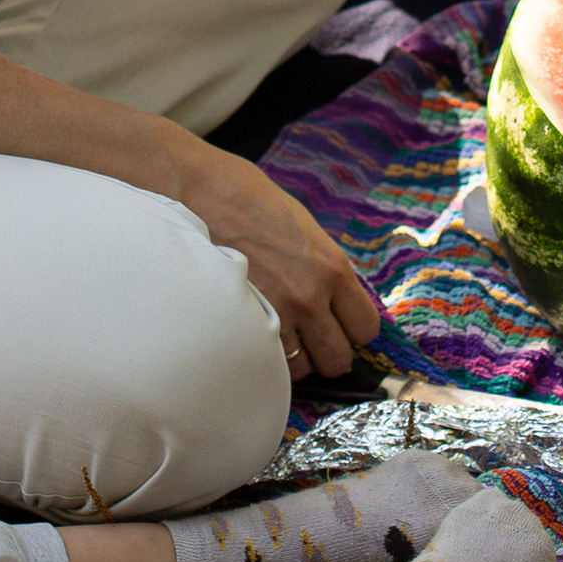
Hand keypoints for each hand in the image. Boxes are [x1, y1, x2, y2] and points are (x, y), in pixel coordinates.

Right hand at [176, 142, 378, 382]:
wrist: (197, 191)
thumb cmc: (246, 198)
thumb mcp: (302, 227)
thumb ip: (323, 267)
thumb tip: (333, 300)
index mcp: (332, 267)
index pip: (365, 328)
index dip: (350, 331)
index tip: (336, 326)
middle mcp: (311, 297)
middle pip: (338, 359)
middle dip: (324, 352)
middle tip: (305, 337)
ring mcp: (276, 315)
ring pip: (301, 370)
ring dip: (290, 358)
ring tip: (272, 333)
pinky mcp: (242, 326)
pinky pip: (265, 366)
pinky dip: (261, 359)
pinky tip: (251, 336)